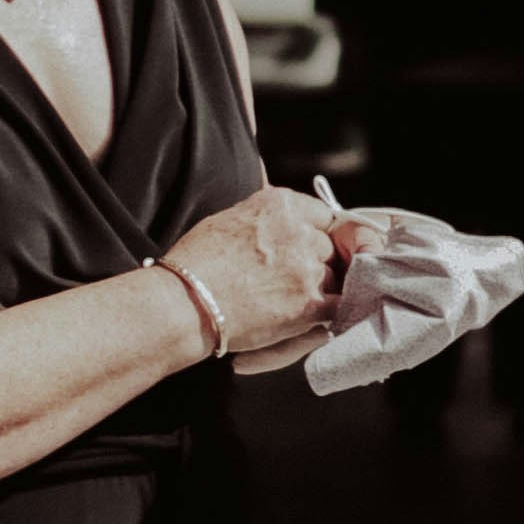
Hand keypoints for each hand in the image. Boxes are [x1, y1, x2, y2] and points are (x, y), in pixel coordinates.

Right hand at [162, 182, 350, 364]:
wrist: (185, 303)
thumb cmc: (194, 264)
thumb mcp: (227, 219)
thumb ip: (261, 216)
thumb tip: (273, 215)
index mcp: (280, 205)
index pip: (322, 214)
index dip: (315, 233)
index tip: (307, 247)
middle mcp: (299, 231)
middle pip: (327, 246)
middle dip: (314, 262)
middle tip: (288, 279)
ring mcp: (307, 268)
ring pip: (332, 277)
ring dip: (315, 289)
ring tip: (284, 302)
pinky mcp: (310, 303)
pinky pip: (338, 305)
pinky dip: (328, 312)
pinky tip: (310, 317)